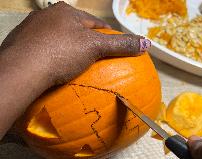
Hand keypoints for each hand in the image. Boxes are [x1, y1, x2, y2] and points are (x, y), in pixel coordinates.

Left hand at [0, 1, 149, 85]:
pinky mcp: (21, 43)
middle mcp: (48, 15)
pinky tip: (54, 67)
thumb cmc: (61, 53)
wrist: (22, 69)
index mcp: (67, 11)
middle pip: (76, 29)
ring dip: (68, 49)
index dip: (106, 35)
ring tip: (74, 66)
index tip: (111, 48)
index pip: (95, 23)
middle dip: (86, 43)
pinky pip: (43, 48)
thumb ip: (120, 44)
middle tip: (94, 60)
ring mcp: (32, 28)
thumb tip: (147, 43)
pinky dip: (51, 56)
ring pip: (58, 38)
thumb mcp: (94, 47)